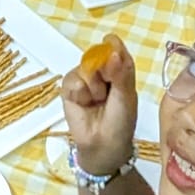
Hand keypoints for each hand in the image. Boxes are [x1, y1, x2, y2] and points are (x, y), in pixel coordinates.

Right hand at [61, 35, 139, 176]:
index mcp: (119, 69)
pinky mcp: (69, 88)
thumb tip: (113, 51)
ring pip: (84, 68)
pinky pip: (70, 79)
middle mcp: (101, 70)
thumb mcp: (126, 97)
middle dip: (103, 73)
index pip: (115, 48)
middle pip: (97, 55)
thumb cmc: (120, 122)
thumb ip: (121, 73)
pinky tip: (84, 103)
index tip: (114, 59)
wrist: (102, 145)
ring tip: (96, 102)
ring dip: (92, 87)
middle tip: (108, 93)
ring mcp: (84, 78)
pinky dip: (78, 92)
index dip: (113, 50)